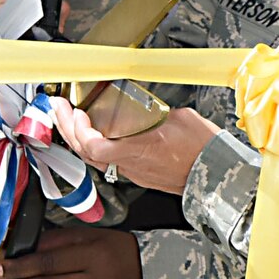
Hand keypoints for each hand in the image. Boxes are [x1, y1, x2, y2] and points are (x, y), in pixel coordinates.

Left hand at [49, 99, 218, 194]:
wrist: (218, 174)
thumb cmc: (203, 149)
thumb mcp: (177, 117)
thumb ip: (153, 111)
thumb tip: (142, 104)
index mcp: (137, 151)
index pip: (93, 146)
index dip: (78, 129)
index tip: (76, 111)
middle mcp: (131, 166)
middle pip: (85, 153)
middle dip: (68, 128)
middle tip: (60, 108)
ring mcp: (134, 173)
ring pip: (95, 159)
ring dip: (79, 138)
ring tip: (71, 118)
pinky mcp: (140, 175)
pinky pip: (109, 161)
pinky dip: (96, 146)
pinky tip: (95, 133)